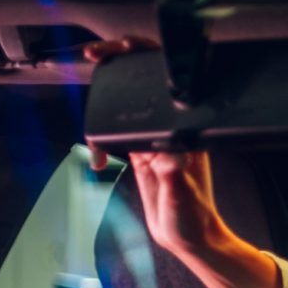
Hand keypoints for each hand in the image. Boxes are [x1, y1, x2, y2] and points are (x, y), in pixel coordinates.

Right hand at [82, 37, 279, 287]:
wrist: (188, 239)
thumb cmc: (192, 219)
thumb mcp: (182, 197)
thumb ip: (172, 174)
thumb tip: (165, 155)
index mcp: (184, 133)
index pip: (165, 84)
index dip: (143, 57)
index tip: (120, 48)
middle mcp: (171, 131)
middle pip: (142, 85)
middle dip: (117, 66)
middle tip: (95, 55)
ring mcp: (156, 140)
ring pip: (127, 107)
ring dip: (105, 106)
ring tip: (95, 125)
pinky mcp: (143, 153)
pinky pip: (118, 133)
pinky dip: (102, 140)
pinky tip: (100, 160)